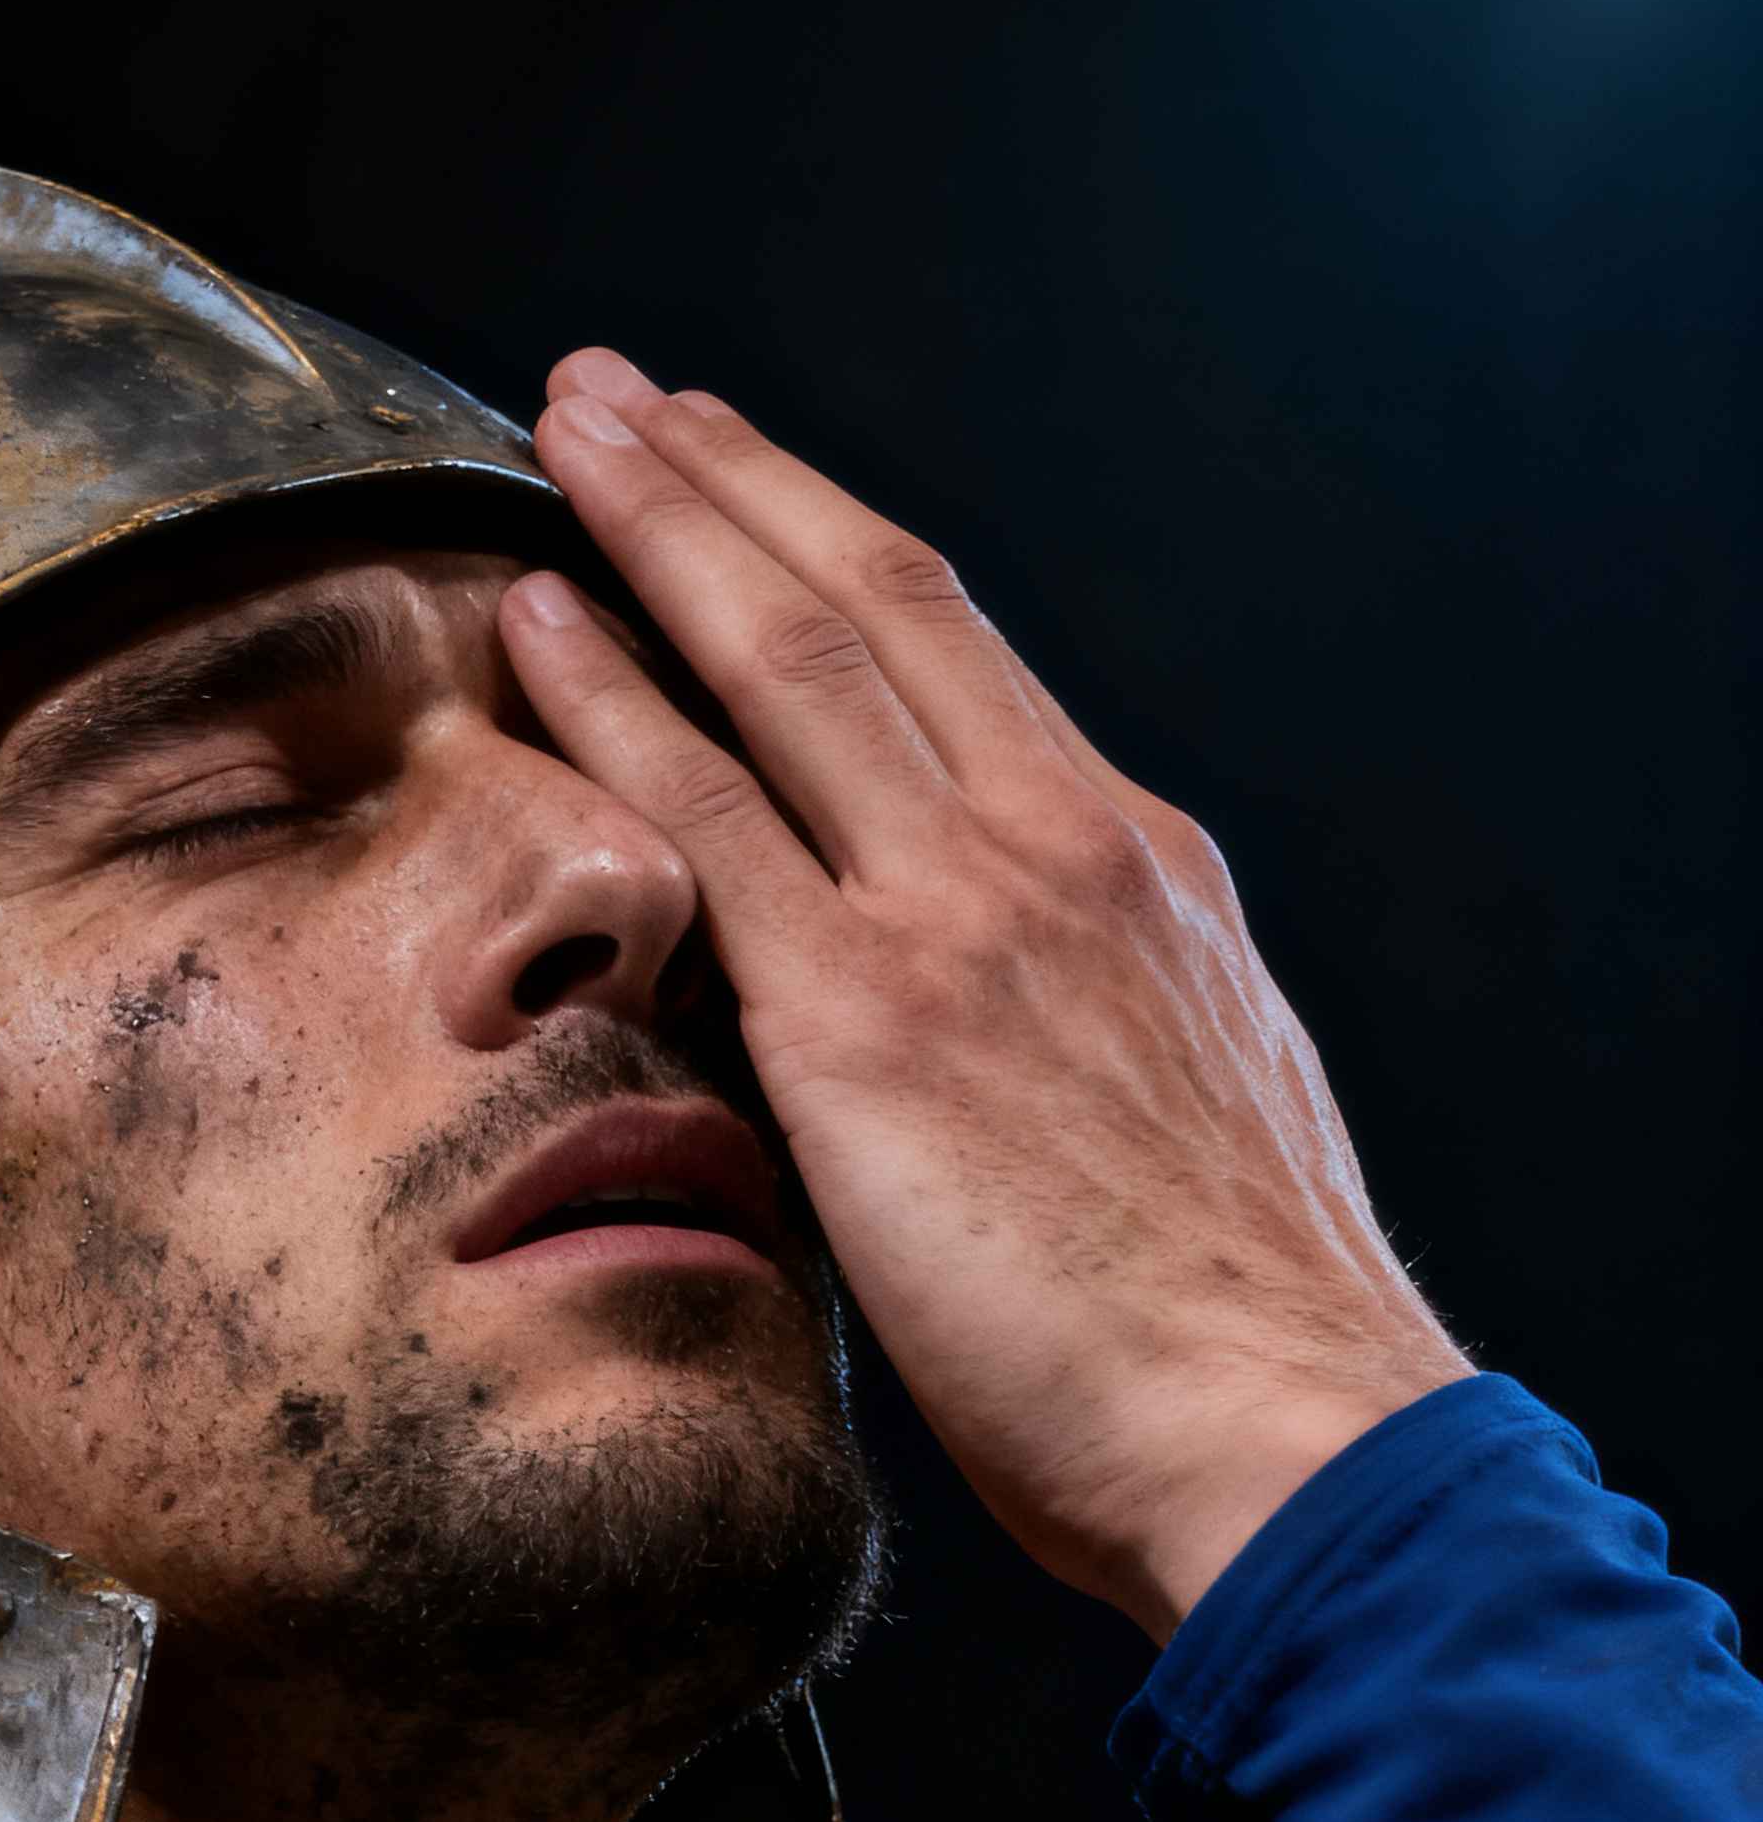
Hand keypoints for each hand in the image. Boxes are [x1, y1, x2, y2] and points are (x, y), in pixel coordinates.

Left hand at [503, 350, 1469, 1638]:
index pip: (965, 658)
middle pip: (870, 602)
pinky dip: (613, 701)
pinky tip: (539, 622)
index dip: (836, 549)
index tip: (752, 484)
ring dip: (661, 525)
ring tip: (565, 432)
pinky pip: (710, 817)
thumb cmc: (1229, 1340)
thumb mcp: (1184, 1118)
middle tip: (624, 391)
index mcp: (1138, 870)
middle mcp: (1054, 850)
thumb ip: (1079, 1035)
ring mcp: (960, 919)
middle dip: (734, 476)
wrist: (1282, 1430)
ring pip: (785, 658)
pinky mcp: (867, 1021)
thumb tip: (1000, 1042)